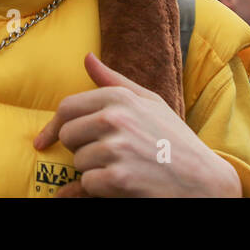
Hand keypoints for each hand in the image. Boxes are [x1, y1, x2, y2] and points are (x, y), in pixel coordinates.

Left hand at [32, 52, 241, 196]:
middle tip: (106, 156)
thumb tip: (87, 58)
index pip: (68, 107)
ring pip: (78, 163)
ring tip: (122, 169)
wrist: (204, 181)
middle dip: (80, 150)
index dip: (54, 127)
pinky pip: (86, 185)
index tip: (45, 141)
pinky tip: (119, 187)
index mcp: (120, 97)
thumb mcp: (150, 103)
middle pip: (69, 136)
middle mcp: (116, 118)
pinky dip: (98, 191)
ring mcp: (117, 148)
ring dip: (93, 172)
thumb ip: (114, 81)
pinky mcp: (118, 178)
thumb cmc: (175, 141)